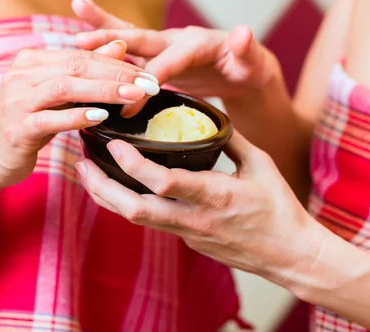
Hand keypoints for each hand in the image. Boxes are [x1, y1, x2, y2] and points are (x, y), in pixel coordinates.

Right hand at [0, 42, 159, 188]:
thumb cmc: (30, 124)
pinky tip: (101, 118)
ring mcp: (16, 100)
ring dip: (103, 91)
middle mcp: (21, 75)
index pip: (81, 55)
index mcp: (31, 61)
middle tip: (148, 84)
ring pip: (65, 87)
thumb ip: (86, 72)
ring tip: (133, 97)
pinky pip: (50, 119)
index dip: (117, 63)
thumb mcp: (59, 96)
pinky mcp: (16, 128)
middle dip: (116, 74)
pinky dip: (77, 116)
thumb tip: (120, 45)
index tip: (148, 74)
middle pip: (76, 66)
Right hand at [71, 0, 281, 113]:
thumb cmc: (248, 68)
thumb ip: (247, 50)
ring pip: (129, 37)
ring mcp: (164, 46)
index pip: (169, 62)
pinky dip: (106, 40)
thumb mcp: (253, 63)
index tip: (133, 100)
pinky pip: (128, 48)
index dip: (151, 78)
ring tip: (77, 6)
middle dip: (112, 41)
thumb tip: (243, 33)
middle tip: (82, 41)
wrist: (243, 68)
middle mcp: (175, 40)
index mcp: (196, 44)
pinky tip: (84, 31)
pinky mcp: (156, 56)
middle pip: (141, 39)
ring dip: (102, 28)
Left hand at [74, 131, 324, 283]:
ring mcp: (189, 234)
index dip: (133, 164)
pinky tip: (119, 188)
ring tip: (88, 174)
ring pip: (136, 219)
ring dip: (107, 197)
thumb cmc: (279, 209)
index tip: (114, 143)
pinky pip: (151, 222)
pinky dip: (128, 204)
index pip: (164, 183)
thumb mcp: (261, 164)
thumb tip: (209, 114)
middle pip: (134, 209)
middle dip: (101, 187)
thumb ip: (232, 138)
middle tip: (80, 163)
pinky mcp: (188, 242)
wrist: (289, 255)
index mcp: (215, 195)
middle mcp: (195, 219)